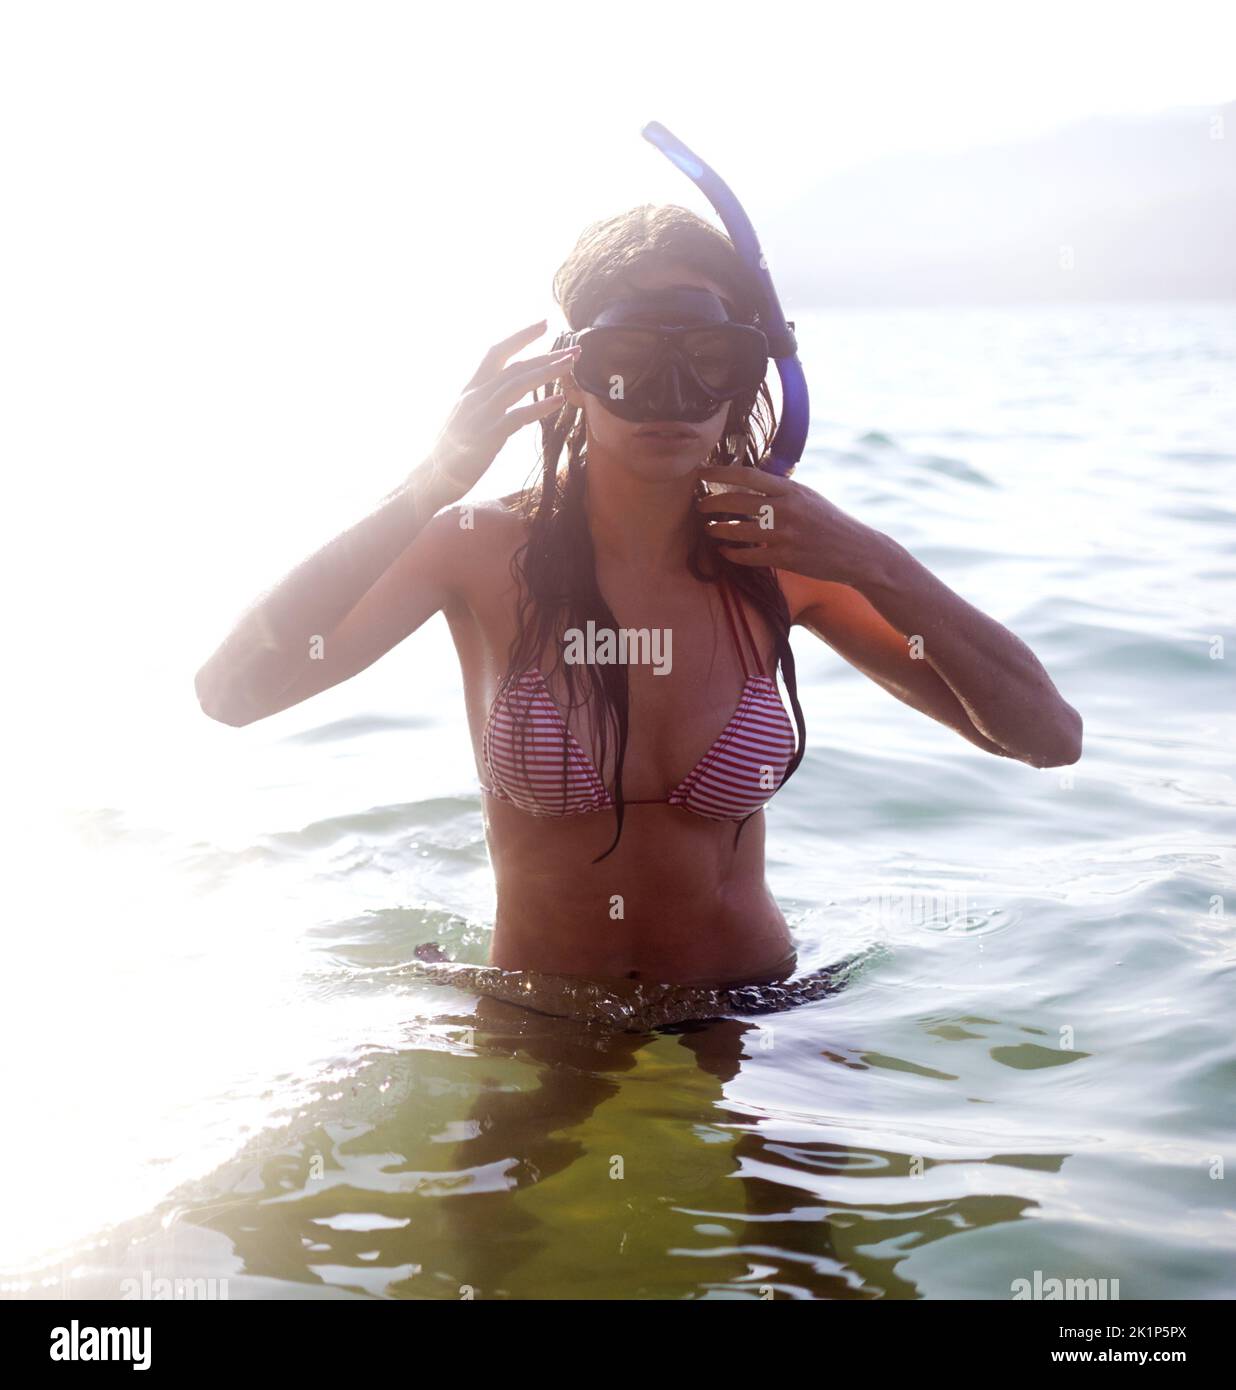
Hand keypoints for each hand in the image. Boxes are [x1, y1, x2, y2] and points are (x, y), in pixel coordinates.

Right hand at [424, 320, 580, 505]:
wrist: (432, 478)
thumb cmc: (450, 452)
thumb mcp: (465, 418)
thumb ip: (483, 403)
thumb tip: (502, 395)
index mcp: (470, 390)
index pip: (497, 353)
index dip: (521, 337)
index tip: (544, 324)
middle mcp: (475, 396)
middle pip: (515, 366)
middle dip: (546, 355)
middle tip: (574, 348)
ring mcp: (481, 414)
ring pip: (518, 385)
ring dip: (547, 372)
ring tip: (571, 365)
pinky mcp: (487, 436)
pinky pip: (517, 416)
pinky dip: (539, 407)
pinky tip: (558, 401)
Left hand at [695, 464, 890, 585]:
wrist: (857, 551)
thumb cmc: (829, 522)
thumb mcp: (807, 496)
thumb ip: (780, 490)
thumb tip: (749, 480)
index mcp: (791, 489)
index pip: (747, 476)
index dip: (720, 473)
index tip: (701, 472)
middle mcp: (786, 509)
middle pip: (736, 502)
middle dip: (711, 503)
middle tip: (699, 505)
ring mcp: (785, 535)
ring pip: (738, 531)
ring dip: (718, 530)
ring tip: (709, 529)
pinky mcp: (786, 558)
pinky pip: (749, 557)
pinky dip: (732, 554)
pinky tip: (725, 552)